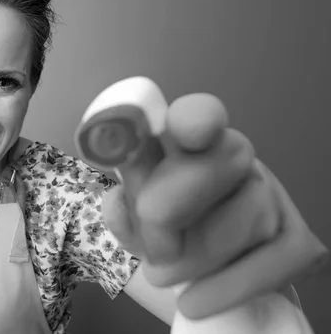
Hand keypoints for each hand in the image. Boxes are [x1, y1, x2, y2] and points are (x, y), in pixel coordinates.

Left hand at [103, 94, 327, 318]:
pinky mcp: (298, 241)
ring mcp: (271, 196)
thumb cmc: (167, 230)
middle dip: (168, 213)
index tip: (184, 131)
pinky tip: (194, 300)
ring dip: (191, 260)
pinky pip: (270, 263)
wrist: (206, 269)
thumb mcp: (135, 217)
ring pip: (243, 220)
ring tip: (165, 274)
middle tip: (151, 248)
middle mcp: (234, 158)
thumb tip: (118, 203)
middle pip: (214, 165)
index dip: (192, 118)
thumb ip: (124, 206)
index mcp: (187, 142)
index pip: (195, 116)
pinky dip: (226, 287)